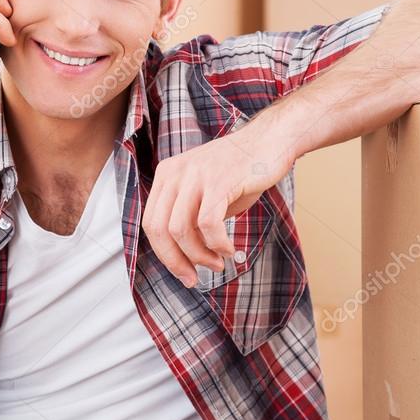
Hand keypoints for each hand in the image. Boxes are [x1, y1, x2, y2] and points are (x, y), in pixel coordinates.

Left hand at [140, 118, 296, 286]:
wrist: (269, 141)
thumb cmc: (240, 170)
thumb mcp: (205, 193)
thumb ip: (190, 218)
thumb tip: (184, 256)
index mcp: (166, 175)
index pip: (151, 223)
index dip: (163, 254)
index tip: (182, 272)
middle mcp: (174, 173)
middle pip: (159, 229)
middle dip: (175, 261)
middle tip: (194, 278)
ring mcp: (195, 176)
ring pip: (180, 230)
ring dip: (199, 256)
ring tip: (217, 263)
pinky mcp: (218, 181)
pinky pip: (208, 224)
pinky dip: (218, 244)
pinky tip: (229, 250)